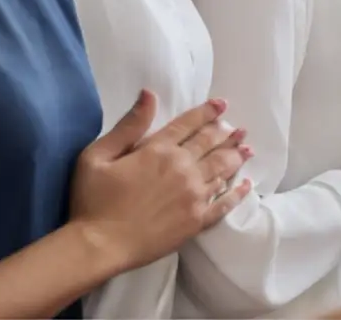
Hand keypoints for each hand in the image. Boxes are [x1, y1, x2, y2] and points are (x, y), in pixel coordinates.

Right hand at [70, 92, 253, 271]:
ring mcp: (193, 195)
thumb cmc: (93, 200)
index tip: (222, 105)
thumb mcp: (98, 156)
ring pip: (221, 169)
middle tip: (241, 128)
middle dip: (227, 133)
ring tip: (248, 148)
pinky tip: (247, 185)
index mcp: (159, 150)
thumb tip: (150, 93)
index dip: (207, 112)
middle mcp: (182, 168)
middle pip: (211, 144)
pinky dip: (238, 193)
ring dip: (236, 156)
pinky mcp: (196, 221)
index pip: (189, 124)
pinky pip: (223, 204)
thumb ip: (129, 125)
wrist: (98, 246)